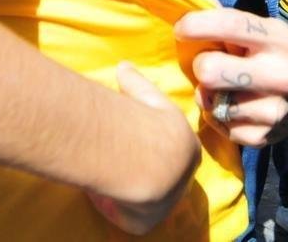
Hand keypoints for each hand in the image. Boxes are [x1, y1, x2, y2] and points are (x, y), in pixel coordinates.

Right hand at [87, 62, 200, 234]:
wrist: (147, 157)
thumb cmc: (148, 121)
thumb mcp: (144, 95)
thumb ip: (135, 83)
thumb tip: (122, 65)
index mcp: (188, 149)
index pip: (175, 149)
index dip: (156, 146)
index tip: (137, 142)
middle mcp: (182, 179)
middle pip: (163, 178)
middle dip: (143, 171)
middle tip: (119, 163)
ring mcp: (165, 204)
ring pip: (145, 199)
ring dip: (127, 190)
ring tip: (104, 178)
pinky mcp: (147, 222)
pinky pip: (130, 217)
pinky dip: (115, 208)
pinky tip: (100, 195)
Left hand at [174, 8, 287, 146]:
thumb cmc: (277, 53)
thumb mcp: (262, 30)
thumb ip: (226, 16)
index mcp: (278, 39)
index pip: (231, 25)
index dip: (197, 24)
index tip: (181, 28)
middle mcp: (279, 74)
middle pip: (211, 70)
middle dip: (203, 66)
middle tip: (209, 65)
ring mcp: (273, 109)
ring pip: (211, 102)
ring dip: (209, 94)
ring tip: (222, 87)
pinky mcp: (263, 136)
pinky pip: (219, 125)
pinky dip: (218, 116)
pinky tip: (231, 105)